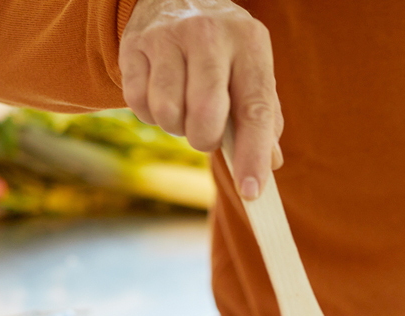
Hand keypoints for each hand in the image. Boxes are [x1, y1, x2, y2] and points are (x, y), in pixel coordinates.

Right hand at [118, 0, 283, 198]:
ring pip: (169, 114)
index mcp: (249, 42)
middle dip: (205, 140)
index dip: (254, 155)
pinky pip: (140, 106)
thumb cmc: (223, 50)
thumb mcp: (252, 70)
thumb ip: (265, 117)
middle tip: (206, 133)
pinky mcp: (133, 46)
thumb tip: (271, 163)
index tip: (252, 191)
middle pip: (206, 114)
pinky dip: (151, 115)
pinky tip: (162, 94)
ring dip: (177, 127)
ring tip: (184, 107)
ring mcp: (167, 38)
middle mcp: (209, 35)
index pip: (255, 108)